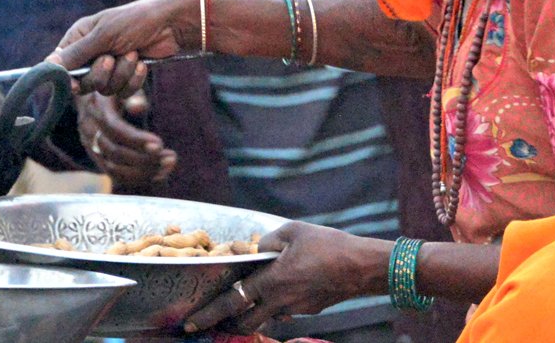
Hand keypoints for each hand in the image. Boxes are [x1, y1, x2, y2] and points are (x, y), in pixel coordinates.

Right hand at [51, 0, 198, 97]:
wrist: (171, 26)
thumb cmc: (135, 22)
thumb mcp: (103, 36)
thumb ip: (76, 53)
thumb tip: (47, 64)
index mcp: (79, 37)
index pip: (61, 63)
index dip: (67, 76)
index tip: (75, 83)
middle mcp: (91, 53)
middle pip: (82, 82)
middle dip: (100, 74)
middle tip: (110, 59)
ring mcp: (109, 66)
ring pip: (104, 89)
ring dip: (121, 74)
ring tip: (133, 54)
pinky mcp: (126, 77)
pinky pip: (122, 92)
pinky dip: (133, 80)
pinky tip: (142, 64)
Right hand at [78, 91, 175, 187]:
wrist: (92, 99)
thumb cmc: (117, 90)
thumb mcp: (125, 86)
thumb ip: (133, 95)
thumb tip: (139, 107)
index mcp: (97, 109)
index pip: (114, 129)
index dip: (137, 140)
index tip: (160, 144)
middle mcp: (90, 131)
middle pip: (114, 153)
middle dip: (144, 159)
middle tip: (171, 157)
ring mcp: (91, 147)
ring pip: (113, 169)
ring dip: (143, 172)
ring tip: (168, 165)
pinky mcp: (98, 159)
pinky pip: (115, 175)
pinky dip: (137, 178)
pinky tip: (159, 173)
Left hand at [181, 222, 385, 334]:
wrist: (363, 267)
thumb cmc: (328, 245)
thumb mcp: (292, 231)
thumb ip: (266, 241)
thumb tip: (252, 249)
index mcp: (271, 281)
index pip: (231, 302)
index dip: (208, 314)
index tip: (191, 323)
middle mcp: (280, 301)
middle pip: (244, 321)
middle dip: (227, 323)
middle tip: (213, 319)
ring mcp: (295, 309)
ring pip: (265, 317)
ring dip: (252, 313)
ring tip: (246, 301)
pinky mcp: (309, 310)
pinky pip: (285, 310)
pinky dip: (276, 304)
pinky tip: (282, 287)